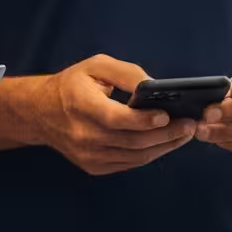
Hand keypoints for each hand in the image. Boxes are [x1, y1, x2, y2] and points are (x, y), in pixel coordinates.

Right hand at [33, 55, 196, 175]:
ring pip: (135, 156)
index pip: (116, 119)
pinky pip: (129, 163)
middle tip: (190, 125)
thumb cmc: (73, 84)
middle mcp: (83, 135)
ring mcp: (88, 155)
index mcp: (81, 105)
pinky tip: (165, 142)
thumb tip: (154, 86)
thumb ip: (125, 72)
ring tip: (185, 134)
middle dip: (166, 134)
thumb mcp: (95, 65)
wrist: (41, 112)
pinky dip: (150, 154)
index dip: (143, 120)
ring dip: (164, 147)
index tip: (167, 115)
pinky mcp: (93, 166)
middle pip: (132, 141)